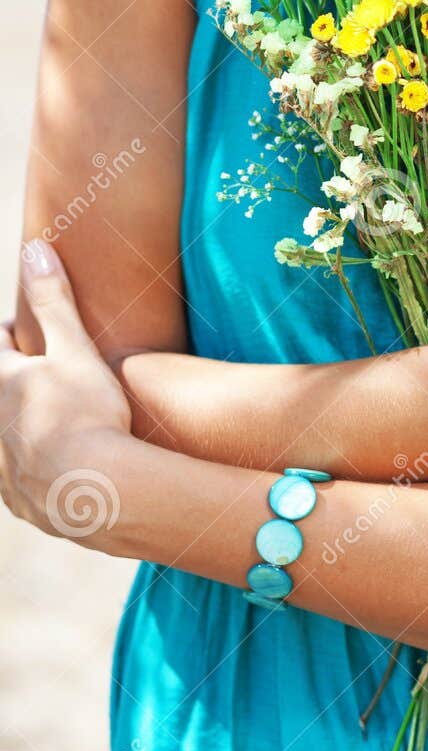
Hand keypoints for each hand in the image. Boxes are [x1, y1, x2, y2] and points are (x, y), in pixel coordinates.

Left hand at [0, 239, 131, 543]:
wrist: (95, 492)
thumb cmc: (85, 413)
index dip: (13, 333)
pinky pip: (13, 479)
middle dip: (16, 382)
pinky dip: (27, 466)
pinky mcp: (17, 501)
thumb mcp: (73, 348)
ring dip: (19, 426)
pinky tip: (52, 468)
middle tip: (45, 374)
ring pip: (3, 438)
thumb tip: (33, 249)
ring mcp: (1, 467)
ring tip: (50, 423)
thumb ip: (53, 301)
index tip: (28, 329)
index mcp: (1, 384)